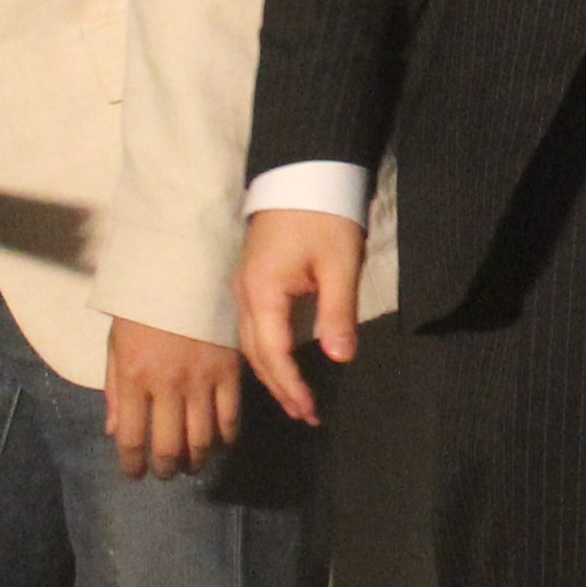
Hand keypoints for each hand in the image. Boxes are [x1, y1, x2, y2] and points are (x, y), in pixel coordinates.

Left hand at [104, 316, 245, 480]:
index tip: (134, 474)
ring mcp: (202, 380)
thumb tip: (115, 432)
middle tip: (164, 473)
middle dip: (165, 468)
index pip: (132, 438)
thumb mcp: (116, 343)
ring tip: (191, 464)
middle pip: (169, 446)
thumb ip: (114, 389)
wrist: (184, 269)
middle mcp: (167, 385)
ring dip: (196, 460)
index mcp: (134, 377)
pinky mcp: (229, 371)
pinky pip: (230, 416)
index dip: (132, 464)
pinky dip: (225, 437)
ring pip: (202, 439)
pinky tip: (219, 442)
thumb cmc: (143, 305)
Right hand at [237, 207, 365, 425]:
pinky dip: (268, 353)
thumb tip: (340, 357)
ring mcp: (244, 287)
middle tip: (306, 415)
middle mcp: (245, 295)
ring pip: (251, 343)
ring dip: (273, 374)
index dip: (291, 386)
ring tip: (297, 400)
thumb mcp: (339, 264)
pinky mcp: (252, 280)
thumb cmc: (324, 214)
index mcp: (263, 292)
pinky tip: (283, 364)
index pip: (273, 353)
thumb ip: (337, 312)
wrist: (303, 171)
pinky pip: (253, 328)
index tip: (310, 411)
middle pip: (257, 354)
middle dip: (280, 388)